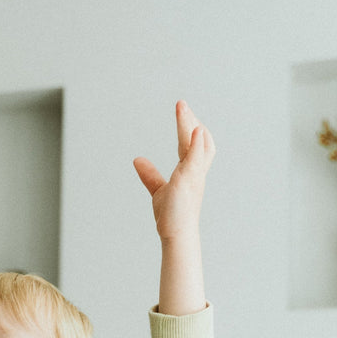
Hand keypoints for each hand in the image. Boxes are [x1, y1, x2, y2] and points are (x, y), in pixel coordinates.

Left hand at [133, 101, 214, 243]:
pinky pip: (195, 159)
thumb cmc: (171, 215)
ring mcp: (194, 175)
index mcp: (190, 171)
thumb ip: (150, 174)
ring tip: (182, 108)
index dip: (187, 128)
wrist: (176, 233)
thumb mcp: (158, 189)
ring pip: (197, 144)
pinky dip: (196, 143)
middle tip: (180, 104)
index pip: (190, 145)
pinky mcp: (189, 181)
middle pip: (199, 140)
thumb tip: (138, 159)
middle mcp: (196, 170)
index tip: (182, 112)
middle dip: (190, 121)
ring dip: (189, 125)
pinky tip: (194, 130)